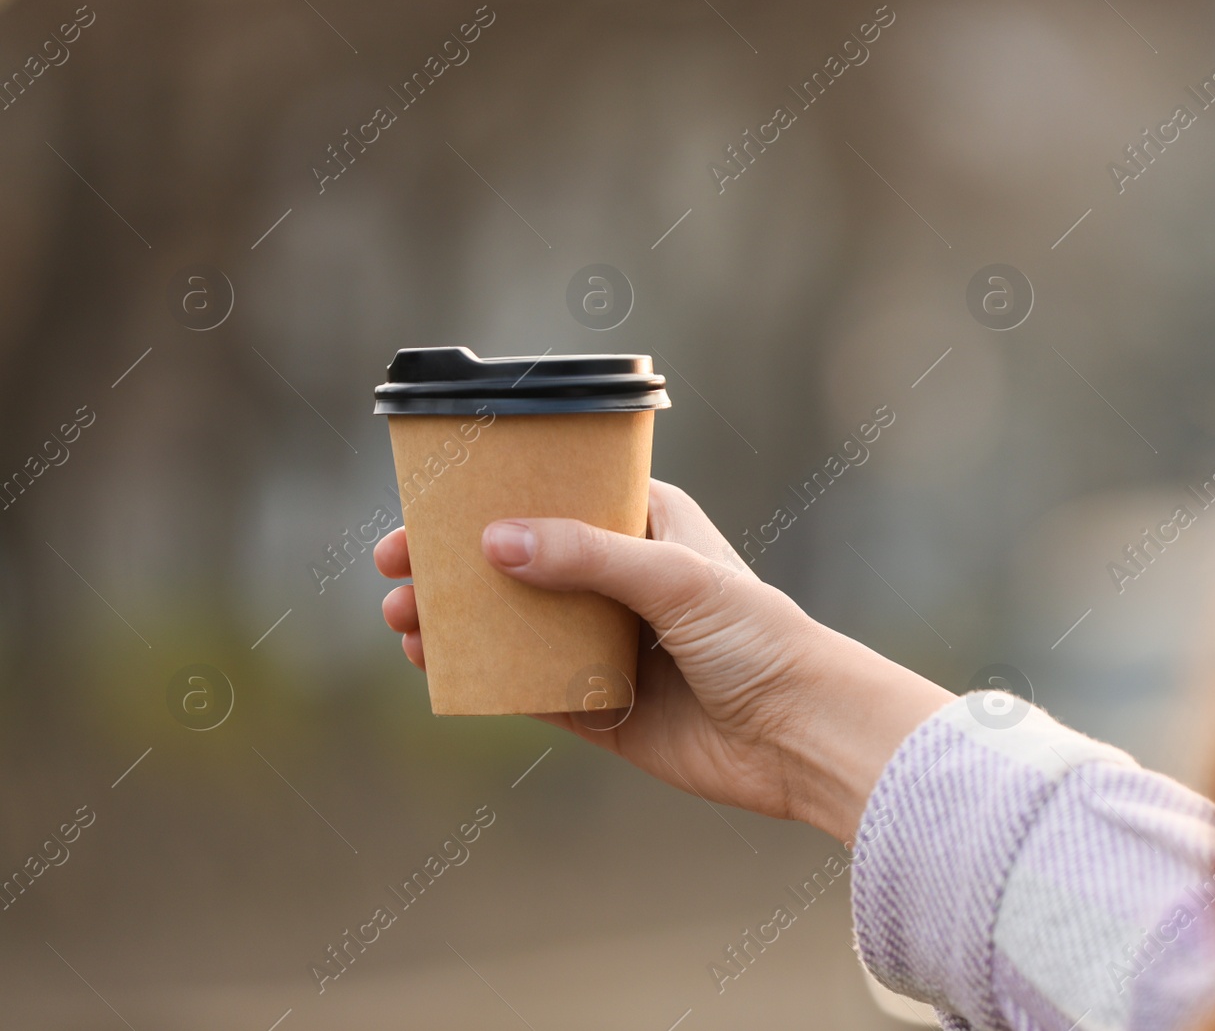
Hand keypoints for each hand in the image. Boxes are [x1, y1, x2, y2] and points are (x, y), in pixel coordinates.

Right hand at [375, 479, 952, 842]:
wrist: (802, 735)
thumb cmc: (759, 638)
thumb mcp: (674, 579)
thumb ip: (587, 557)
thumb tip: (493, 543)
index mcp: (647, 527)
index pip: (554, 497)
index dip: (489, 497)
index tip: (427, 505)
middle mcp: (622, 581)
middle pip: (520, 563)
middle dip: (454, 564)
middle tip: (393, 569)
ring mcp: (608, 644)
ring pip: (515, 626)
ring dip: (457, 621)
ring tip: (402, 621)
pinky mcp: (602, 708)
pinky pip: (530, 688)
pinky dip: (483, 678)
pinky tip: (438, 668)